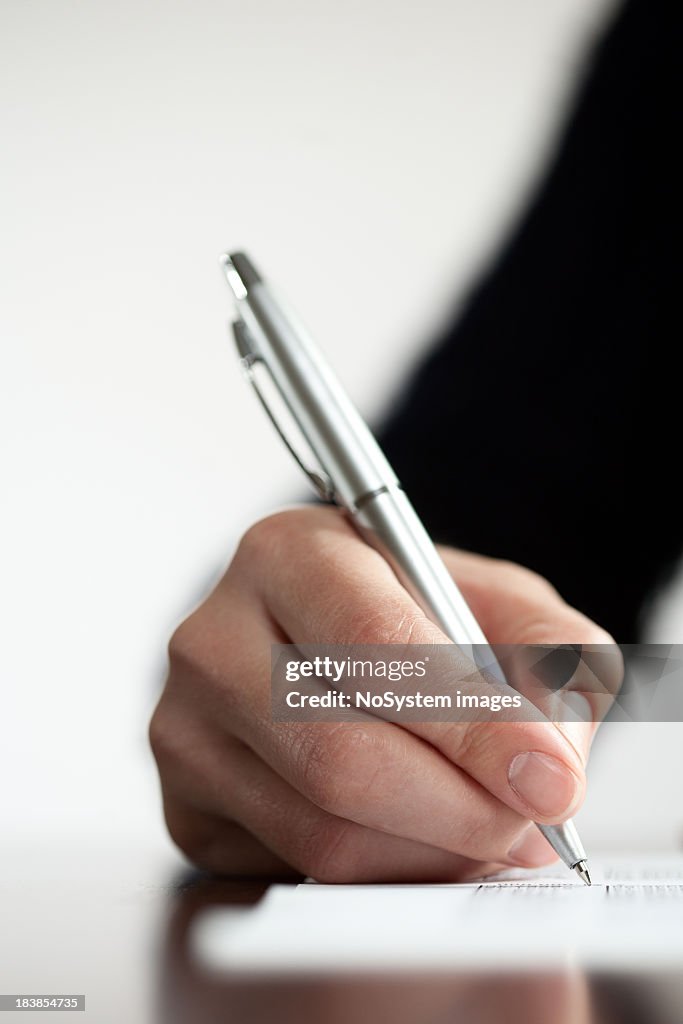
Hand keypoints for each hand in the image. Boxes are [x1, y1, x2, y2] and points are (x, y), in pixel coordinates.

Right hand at [150, 505, 619, 881]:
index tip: (550, 780)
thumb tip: (549, 760)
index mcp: (288, 553)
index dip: (472, 724)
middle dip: (461, 811)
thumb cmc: (405, 615)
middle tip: (532, 828)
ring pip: (322, 831)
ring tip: (486, 828)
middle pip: (340, 756)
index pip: (374, 644)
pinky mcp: (186, 804)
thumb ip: (549, 653)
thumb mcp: (492, 599)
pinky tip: (418, 835)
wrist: (313, 641)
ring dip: (431, 852)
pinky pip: (297, 870)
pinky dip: (383, 873)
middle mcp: (214, 636)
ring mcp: (185, 726)